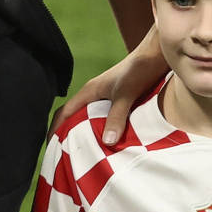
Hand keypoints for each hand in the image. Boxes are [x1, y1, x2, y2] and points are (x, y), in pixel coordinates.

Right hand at [55, 30, 166, 147]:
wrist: (159, 54)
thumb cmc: (139, 69)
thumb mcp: (126, 94)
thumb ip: (116, 117)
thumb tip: (106, 141)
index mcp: (89, 91)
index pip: (64, 113)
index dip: (55, 130)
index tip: (52, 149)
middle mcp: (96, 94)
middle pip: (75, 117)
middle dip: (69, 136)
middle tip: (67, 157)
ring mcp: (109, 97)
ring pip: (92, 119)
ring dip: (89, 134)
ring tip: (88, 155)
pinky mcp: (123, 99)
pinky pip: (108, 118)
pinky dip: (106, 130)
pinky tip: (112, 143)